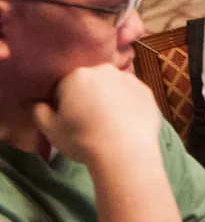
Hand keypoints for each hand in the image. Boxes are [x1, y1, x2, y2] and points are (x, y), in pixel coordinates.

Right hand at [35, 64, 163, 165]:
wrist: (124, 151)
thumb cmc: (82, 139)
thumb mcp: (50, 129)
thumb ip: (40, 112)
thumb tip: (40, 104)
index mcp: (78, 75)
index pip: (64, 86)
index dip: (64, 104)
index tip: (69, 119)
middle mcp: (105, 71)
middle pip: (90, 83)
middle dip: (87, 97)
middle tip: (88, 121)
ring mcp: (130, 79)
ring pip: (112, 87)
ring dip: (108, 99)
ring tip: (108, 124)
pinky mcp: (147, 90)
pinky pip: (131, 95)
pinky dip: (127, 105)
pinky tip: (125, 123)